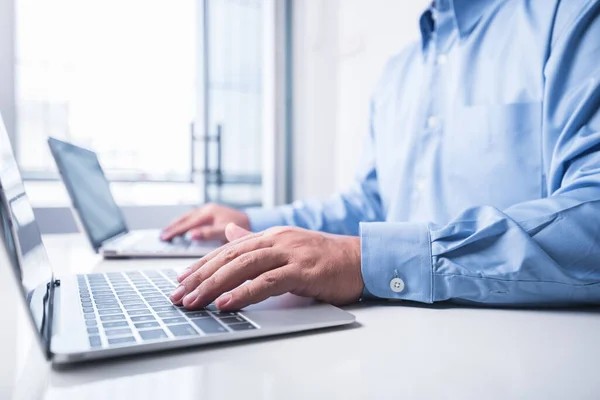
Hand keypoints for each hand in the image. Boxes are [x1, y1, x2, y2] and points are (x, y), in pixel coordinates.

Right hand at [161, 203, 249, 241]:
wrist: (257, 220)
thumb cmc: (245, 226)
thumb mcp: (226, 230)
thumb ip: (209, 233)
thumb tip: (192, 234)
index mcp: (210, 212)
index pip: (187, 222)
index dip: (174, 231)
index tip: (164, 238)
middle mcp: (209, 210)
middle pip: (185, 218)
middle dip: (173, 227)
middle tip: (161, 236)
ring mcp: (211, 212)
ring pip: (189, 218)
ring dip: (178, 225)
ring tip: (167, 233)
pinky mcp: (214, 216)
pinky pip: (195, 219)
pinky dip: (186, 225)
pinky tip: (184, 231)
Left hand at [170, 224, 363, 310]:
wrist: (361, 259)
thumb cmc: (325, 257)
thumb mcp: (287, 245)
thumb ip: (257, 241)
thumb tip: (229, 234)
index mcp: (271, 235)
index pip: (228, 249)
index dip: (202, 264)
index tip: (181, 280)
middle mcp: (277, 240)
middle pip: (230, 257)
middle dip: (201, 276)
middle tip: (179, 294)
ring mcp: (290, 253)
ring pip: (244, 266)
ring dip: (215, 284)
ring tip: (195, 300)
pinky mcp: (304, 270)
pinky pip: (269, 281)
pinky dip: (245, 292)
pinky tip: (227, 303)